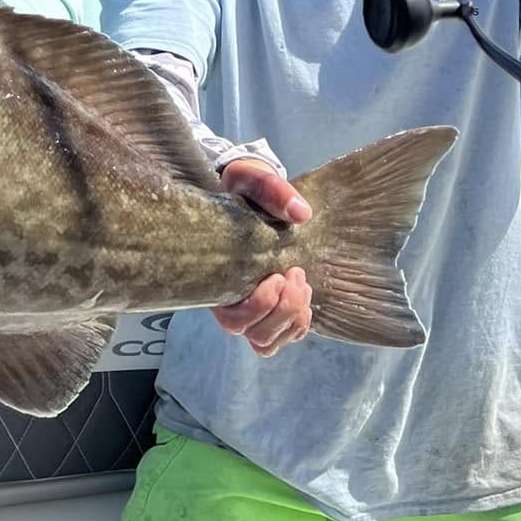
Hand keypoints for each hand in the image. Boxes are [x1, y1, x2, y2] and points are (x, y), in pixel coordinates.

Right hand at [211, 157, 312, 356]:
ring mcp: (248, 308)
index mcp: (216, 277)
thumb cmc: (242, 191)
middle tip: (295, 274)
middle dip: (282, 310)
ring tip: (301, 284)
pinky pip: (280, 337)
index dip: (260, 305)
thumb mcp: (252, 180)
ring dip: (291, 319)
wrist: (248, 196)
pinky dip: (297, 326)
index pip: (233, 318)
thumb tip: (300, 212)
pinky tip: (304, 300)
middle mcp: (229, 300)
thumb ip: (272, 190)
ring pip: (267, 341)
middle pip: (254, 333)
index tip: (277, 274)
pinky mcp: (267, 310)